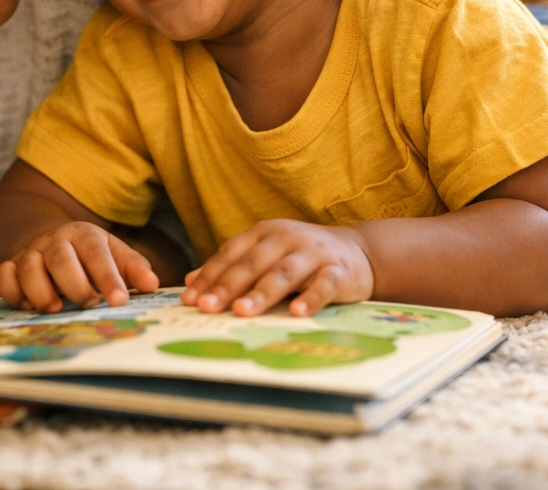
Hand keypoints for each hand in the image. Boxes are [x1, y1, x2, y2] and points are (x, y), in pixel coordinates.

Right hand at [0, 220, 158, 311]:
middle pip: (60, 256)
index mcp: (84, 235)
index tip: (120, 300)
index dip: (109, 277)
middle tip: (88, 304)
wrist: (49, 239)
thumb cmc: (88, 254)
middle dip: (74, 283)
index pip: (97, 253)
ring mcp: (30, 252)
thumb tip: (152, 284)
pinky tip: (27, 306)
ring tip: (56, 309)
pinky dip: (12, 292)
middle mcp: (54, 241)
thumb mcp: (113, 253)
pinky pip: (3, 276)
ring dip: (41, 291)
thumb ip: (132, 267)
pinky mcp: (10, 266)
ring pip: (28, 266)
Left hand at [180, 219, 373, 316]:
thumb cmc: (301, 257)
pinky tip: (297, 313)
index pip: (231, 254)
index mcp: (264, 233)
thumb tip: (190, 283)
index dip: (209, 276)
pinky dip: (311, 298)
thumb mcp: (265, 255)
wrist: (357, 251)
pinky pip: (324, 285)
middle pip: (253, 263)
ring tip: (243, 311)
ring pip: (284, 272)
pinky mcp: (340, 270)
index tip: (191, 299)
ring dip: (262, 292)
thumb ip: (231, 267)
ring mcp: (314, 252)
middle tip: (208, 307)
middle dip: (229, 286)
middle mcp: (287, 238)